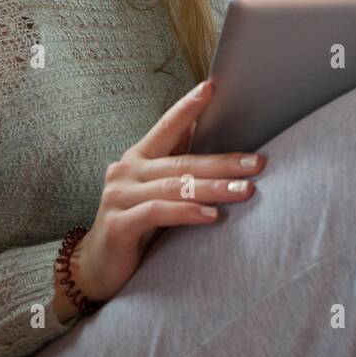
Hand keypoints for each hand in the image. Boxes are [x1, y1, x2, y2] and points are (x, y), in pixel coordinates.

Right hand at [55, 79, 264, 316]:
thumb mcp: (154, 189)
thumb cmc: (134, 224)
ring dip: (213, 188)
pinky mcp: (118, 224)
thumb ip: (173, 162)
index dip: (187, 107)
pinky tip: (212, 216)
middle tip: (257, 163)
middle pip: (182, 162)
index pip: (166, 126)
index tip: (211, 88)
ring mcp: (119, 196)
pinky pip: (158, 213)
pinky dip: (187, 213)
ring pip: (174, 186)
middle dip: (223, 161)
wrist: (97, 268)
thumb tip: (202, 129)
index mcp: (137, 158)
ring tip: (244, 190)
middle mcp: (125, 171)